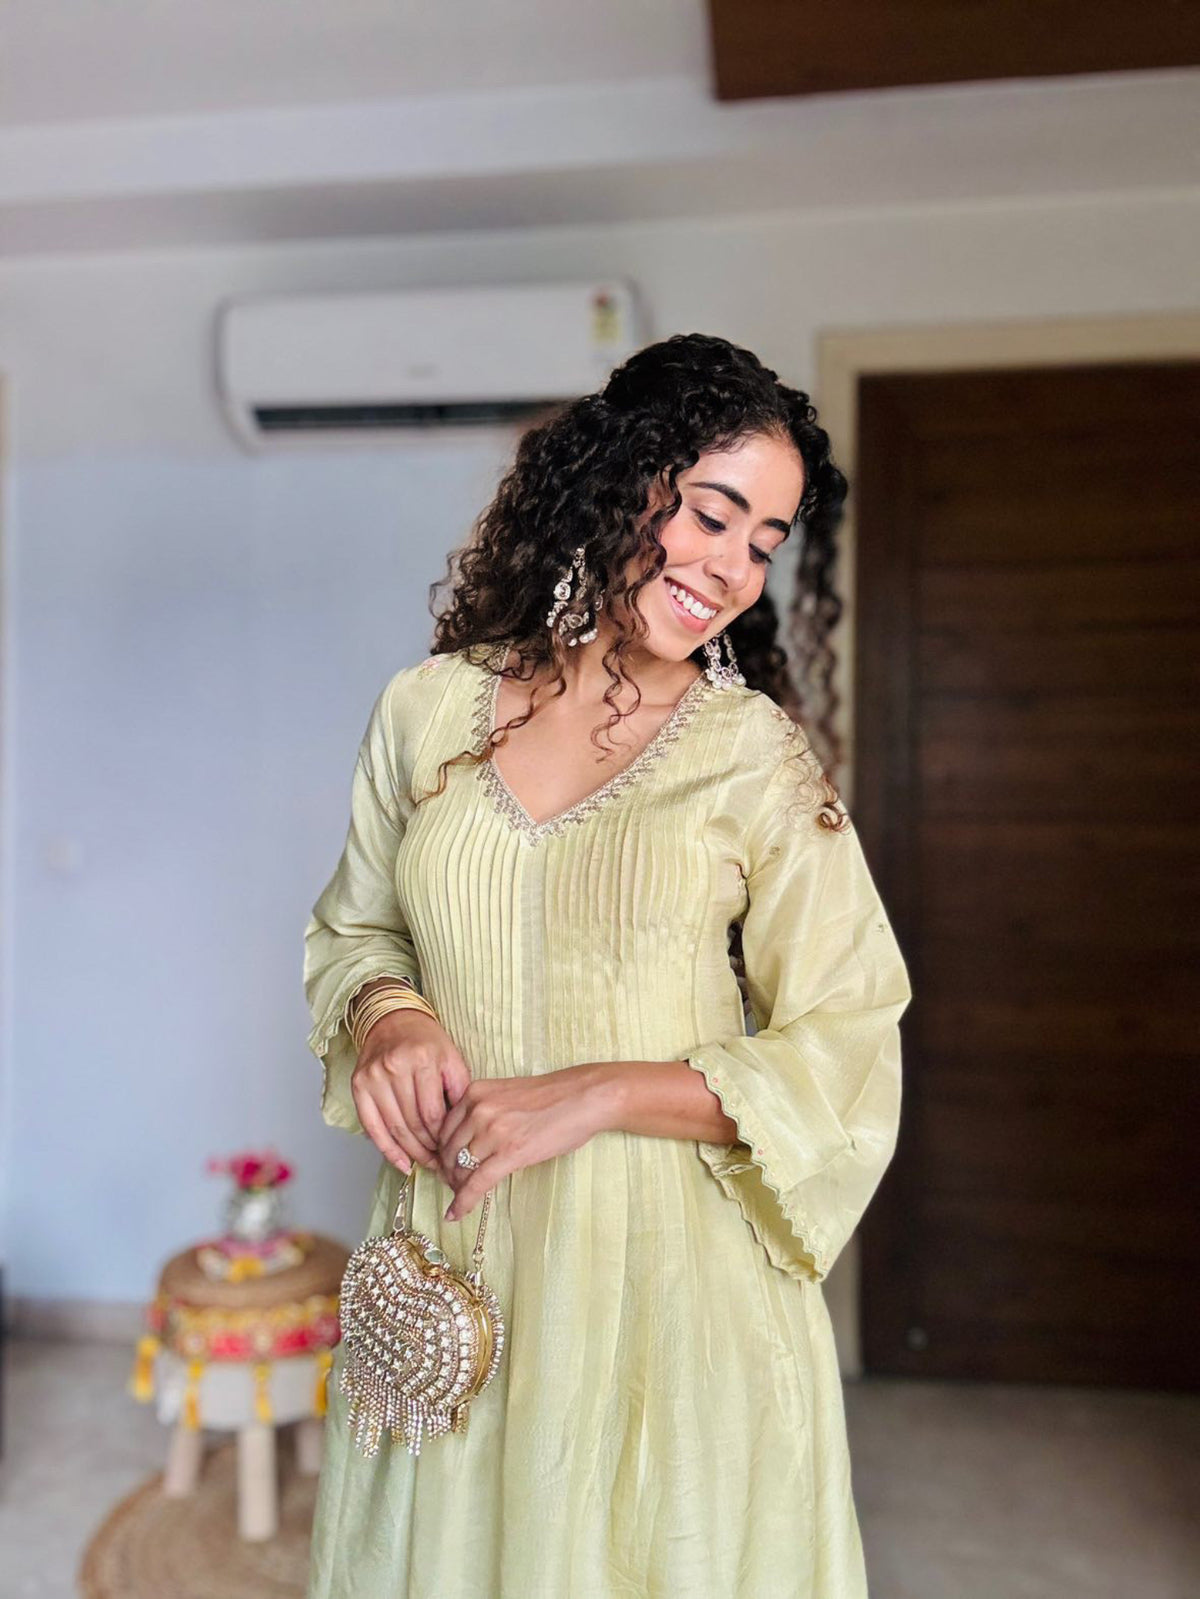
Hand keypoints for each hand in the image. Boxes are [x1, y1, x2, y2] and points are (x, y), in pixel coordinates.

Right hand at [350, 1010, 471, 1173]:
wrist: (394, 1020)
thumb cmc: (427, 1042)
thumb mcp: (452, 1059)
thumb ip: (460, 1091)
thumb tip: (461, 1130)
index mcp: (423, 1060)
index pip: (432, 1113)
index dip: (443, 1138)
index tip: (452, 1150)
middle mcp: (395, 1067)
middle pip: (412, 1124)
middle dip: (428, 1149)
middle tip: (441, 1163)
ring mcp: (373, 1077)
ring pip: (394, 1128)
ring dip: (411, 1152)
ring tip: (425, 1163)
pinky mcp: (358, 1085)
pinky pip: (372, 1127)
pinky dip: (387, 1149)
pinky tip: (402, 1163)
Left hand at [435, 1065, 611, 1220]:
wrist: (583, 1097)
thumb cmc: (552, 1096)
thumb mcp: (506, 1094)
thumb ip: (483, 1110)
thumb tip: (467, 1140)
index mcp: (475, 1092)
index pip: (443, 1128)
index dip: (442, 1151)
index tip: (446, 1164)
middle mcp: (478, 1109)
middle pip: (448, 1150)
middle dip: (448, 1172)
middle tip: (454, 1184)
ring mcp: (493, 1131)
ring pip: (461, 1169)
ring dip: (458, 1187)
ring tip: (461, 1197)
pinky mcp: (510, 1153)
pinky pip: (477, 1183)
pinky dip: (463, 1202)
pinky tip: (456, 1214)